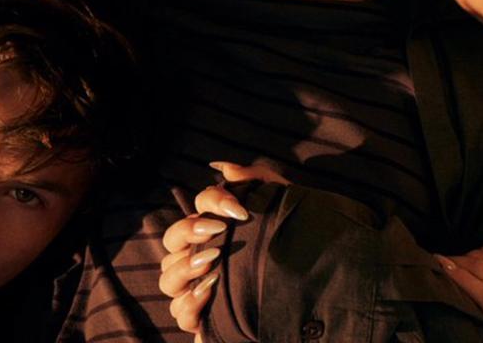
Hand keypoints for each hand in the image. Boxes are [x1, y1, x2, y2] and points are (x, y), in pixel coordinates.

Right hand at [158, 162, 287, 336]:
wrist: (314, 289)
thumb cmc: (293, 244)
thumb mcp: (283, 207)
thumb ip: (257, 180)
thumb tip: (222, 166)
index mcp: (217, 228)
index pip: (199, 207)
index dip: (211, 202)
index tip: (239, 209)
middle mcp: (201, 255)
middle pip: (172, 239)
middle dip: (189, 232)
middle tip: (218, 231)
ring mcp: (197, 287)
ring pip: (167, 277)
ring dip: (185, 267)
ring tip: (214, 263)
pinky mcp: (203, 317)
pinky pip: (180, 312)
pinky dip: (189, 304)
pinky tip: (210, 293)